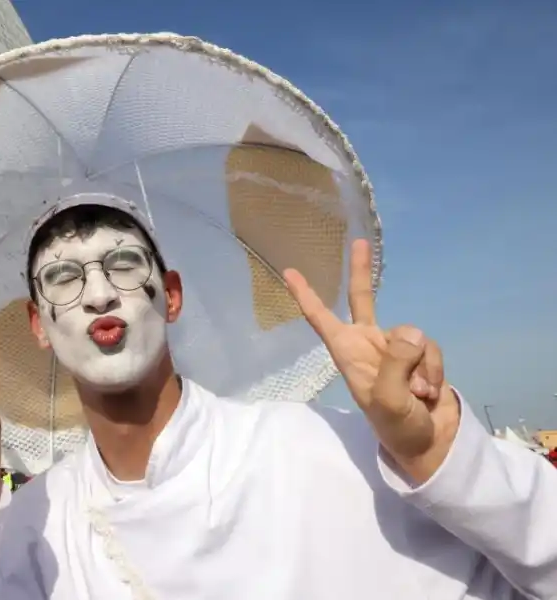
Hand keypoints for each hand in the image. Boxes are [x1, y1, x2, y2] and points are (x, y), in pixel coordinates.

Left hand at [284, 239, 459, 483]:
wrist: (430, 443)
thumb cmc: (398, 428)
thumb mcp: (391, 403)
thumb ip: (397, 365)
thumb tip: (409, 331)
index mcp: (348, 355)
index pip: (322, 320)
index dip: (306, 296)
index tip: (288, 272)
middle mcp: (368, 346)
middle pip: (362, 299)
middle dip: (360, 271)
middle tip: (357, 242)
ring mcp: (395, 349)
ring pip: (412, 335)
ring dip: (421, 366)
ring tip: (416, 396)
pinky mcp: (419, 354)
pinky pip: (429, 347)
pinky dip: (433, 370)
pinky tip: (429, 392)